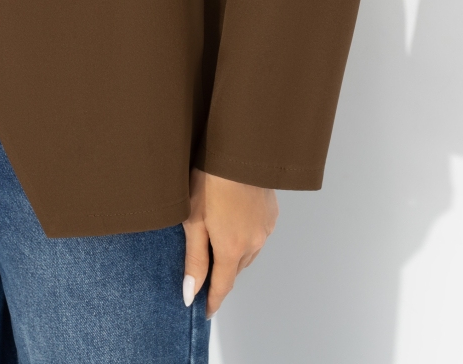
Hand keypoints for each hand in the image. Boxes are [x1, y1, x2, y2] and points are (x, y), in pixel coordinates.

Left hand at [182, 169, 278, 318]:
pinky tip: (235, 221)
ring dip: (234, 255)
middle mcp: (253, 244)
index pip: (222, 286)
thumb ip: (193, 259)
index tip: (204, 311)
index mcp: (231, 249)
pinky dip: (246, 236)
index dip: (212, 301)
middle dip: (220, 274)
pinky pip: (258, 235)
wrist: (239, 150)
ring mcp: (265, 229)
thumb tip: (190, 293)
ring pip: (248, 253)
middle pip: (234, 270)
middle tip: (205, 271)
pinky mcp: (272, 214)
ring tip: (218, 242)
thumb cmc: (210, 180)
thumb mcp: (193, 220)